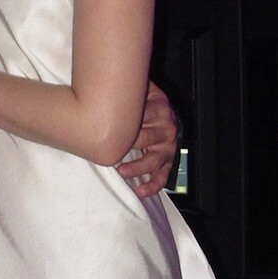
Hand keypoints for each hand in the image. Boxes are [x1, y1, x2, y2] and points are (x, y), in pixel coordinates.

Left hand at [116, 80, 178, 199]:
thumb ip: (134, 89)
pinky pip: (163, 175)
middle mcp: (168, 127)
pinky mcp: (167, 160)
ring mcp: (169, 145)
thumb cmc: (142, 98)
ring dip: (138, 168)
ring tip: (122, 171)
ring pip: (155, 160)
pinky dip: (153, 184)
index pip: (143, 118)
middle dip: (129, 145)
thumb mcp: (141, 88)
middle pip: (148, 140)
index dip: (126, 125)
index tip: (108, 129)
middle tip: (111, 151)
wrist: (156, 106)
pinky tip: (141, 191)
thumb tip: (114, 87)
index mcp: (161, 108)